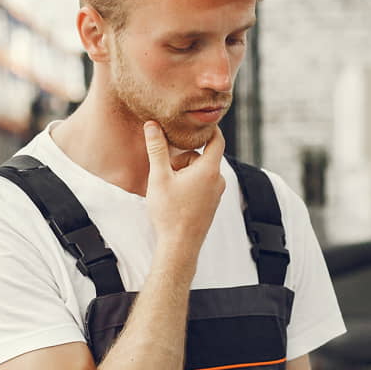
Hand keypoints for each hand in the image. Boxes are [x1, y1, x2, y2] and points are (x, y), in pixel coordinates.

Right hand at [144, 122, 224, 260]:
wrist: (179, 246)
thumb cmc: (169, 212)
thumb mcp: (159, 177)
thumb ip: (157, 149)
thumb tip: (152, 125)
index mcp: (209, 170)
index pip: (216, 139)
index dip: (207, 128)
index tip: (194, 123)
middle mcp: (218, 180)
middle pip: (201, 157)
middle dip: (183, 158)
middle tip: (165, 170)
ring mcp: (216, 193)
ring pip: (200, 172)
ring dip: (184, 172)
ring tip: (168, 187)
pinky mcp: (212, 204)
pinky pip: (201, 185)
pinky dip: (188, 184)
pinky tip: (174, 198)